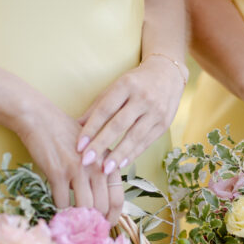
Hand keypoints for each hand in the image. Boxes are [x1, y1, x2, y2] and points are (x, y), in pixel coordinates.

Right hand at [14, 100, 122, 220]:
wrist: (41, 119)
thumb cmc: (66, 136)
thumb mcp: (93, 151)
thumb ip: (99, 173)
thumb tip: (100, 206)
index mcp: (108, 162)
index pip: (118, 199)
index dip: (113, 217)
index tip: (105, 226)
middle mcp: (97, 167)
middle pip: (103, 207)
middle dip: (95, 223)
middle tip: (87, 230)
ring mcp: (78, 170)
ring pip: (84, 207)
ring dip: (78, 219)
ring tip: (73, 223)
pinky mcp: (58, 172)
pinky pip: (63, 202)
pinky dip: (60, 209)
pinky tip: (58, 207)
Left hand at [75, 55, 185, 175]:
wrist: (168, 74)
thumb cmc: (135, 82)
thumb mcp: (116, 87)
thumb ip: (97, 106)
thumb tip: (76, 125)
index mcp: (126, 85)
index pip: (105, 109)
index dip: (91, 128)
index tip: (79, 146)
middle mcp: (143, 98)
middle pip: (119, 125)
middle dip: (101, 144)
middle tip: (86, 161)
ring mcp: (156, 111)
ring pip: (134, 137)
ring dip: (118, 155)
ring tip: (104, 170)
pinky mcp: (164, 124)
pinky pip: (146, 142)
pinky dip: (132, 154)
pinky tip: (121, 164)